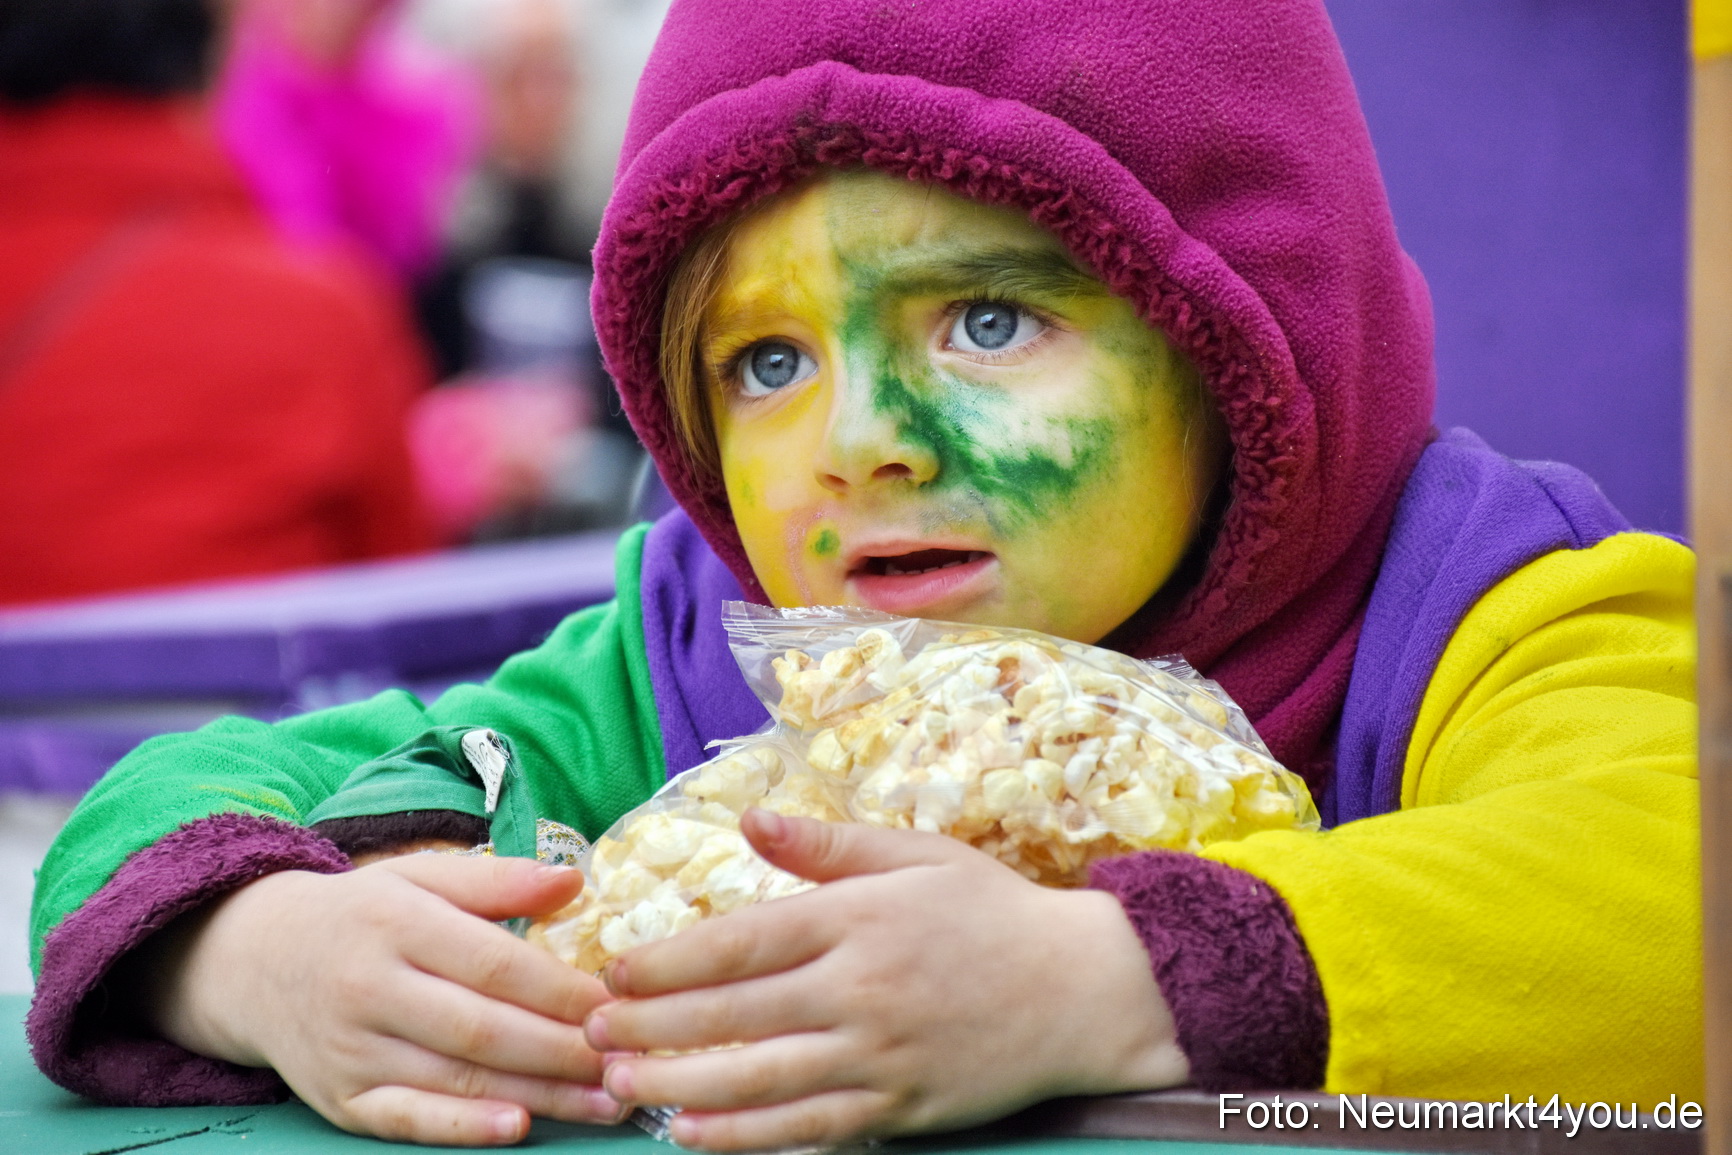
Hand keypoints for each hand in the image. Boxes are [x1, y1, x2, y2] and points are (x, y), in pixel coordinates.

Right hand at [142, 855, 626, 1145]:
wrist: (251, 961)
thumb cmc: (360, 916)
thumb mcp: (420, 878)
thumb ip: (499, 881)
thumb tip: (574, 883)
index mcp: (397, 924)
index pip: (497, 965)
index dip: (565, 991)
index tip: (622, 1004)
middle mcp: (370, 989)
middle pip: (485, 1029)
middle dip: (566, 1051)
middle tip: (630, 1062)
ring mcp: (352, 1050)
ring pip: (458, 1080)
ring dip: (541, 1095)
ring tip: (607, 1101)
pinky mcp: (339, 1099)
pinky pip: (409, 1119)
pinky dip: (464, 1129)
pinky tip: (519, 1127)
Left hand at [584, 811, 1188, 1150]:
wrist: (1086, 989)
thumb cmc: (995, 911)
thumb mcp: (917, 856)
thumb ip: (828, 846)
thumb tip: (751, 820)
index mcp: (860, 918)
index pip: (742, 941)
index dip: (668, 960)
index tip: (613, 970)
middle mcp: (861, 989)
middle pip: (735, 1013)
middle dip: (652, 1025)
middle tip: (588, 1034)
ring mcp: (880, 1056)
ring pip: (760, 1078)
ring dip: (680, 1083)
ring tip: (618, 1086)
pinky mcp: (899, 1108)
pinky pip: (809, 1128)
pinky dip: (746, 1138)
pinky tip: (692, 1136)